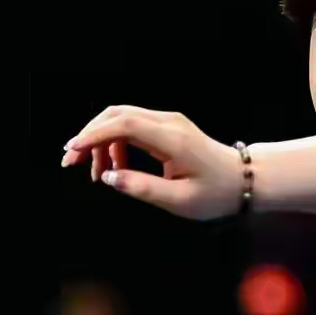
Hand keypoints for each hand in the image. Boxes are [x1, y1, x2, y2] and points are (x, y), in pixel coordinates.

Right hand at [60, 106, 244, 219]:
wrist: (244, 179)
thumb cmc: (216, 193)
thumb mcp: (179, 200)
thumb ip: (142, 188)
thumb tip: (109, 178)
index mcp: (173, 139)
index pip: (124, 124)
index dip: (94, 135)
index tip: (73, 152)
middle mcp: (170, 123)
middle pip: (117, 114)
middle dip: (89, 135)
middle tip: (72, 162)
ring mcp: (169, 121)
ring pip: (122, 118)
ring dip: (102, 141)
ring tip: (98, 173)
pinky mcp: (168, 126)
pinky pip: (133, 125)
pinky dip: (116, 142)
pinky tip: (116, 167)